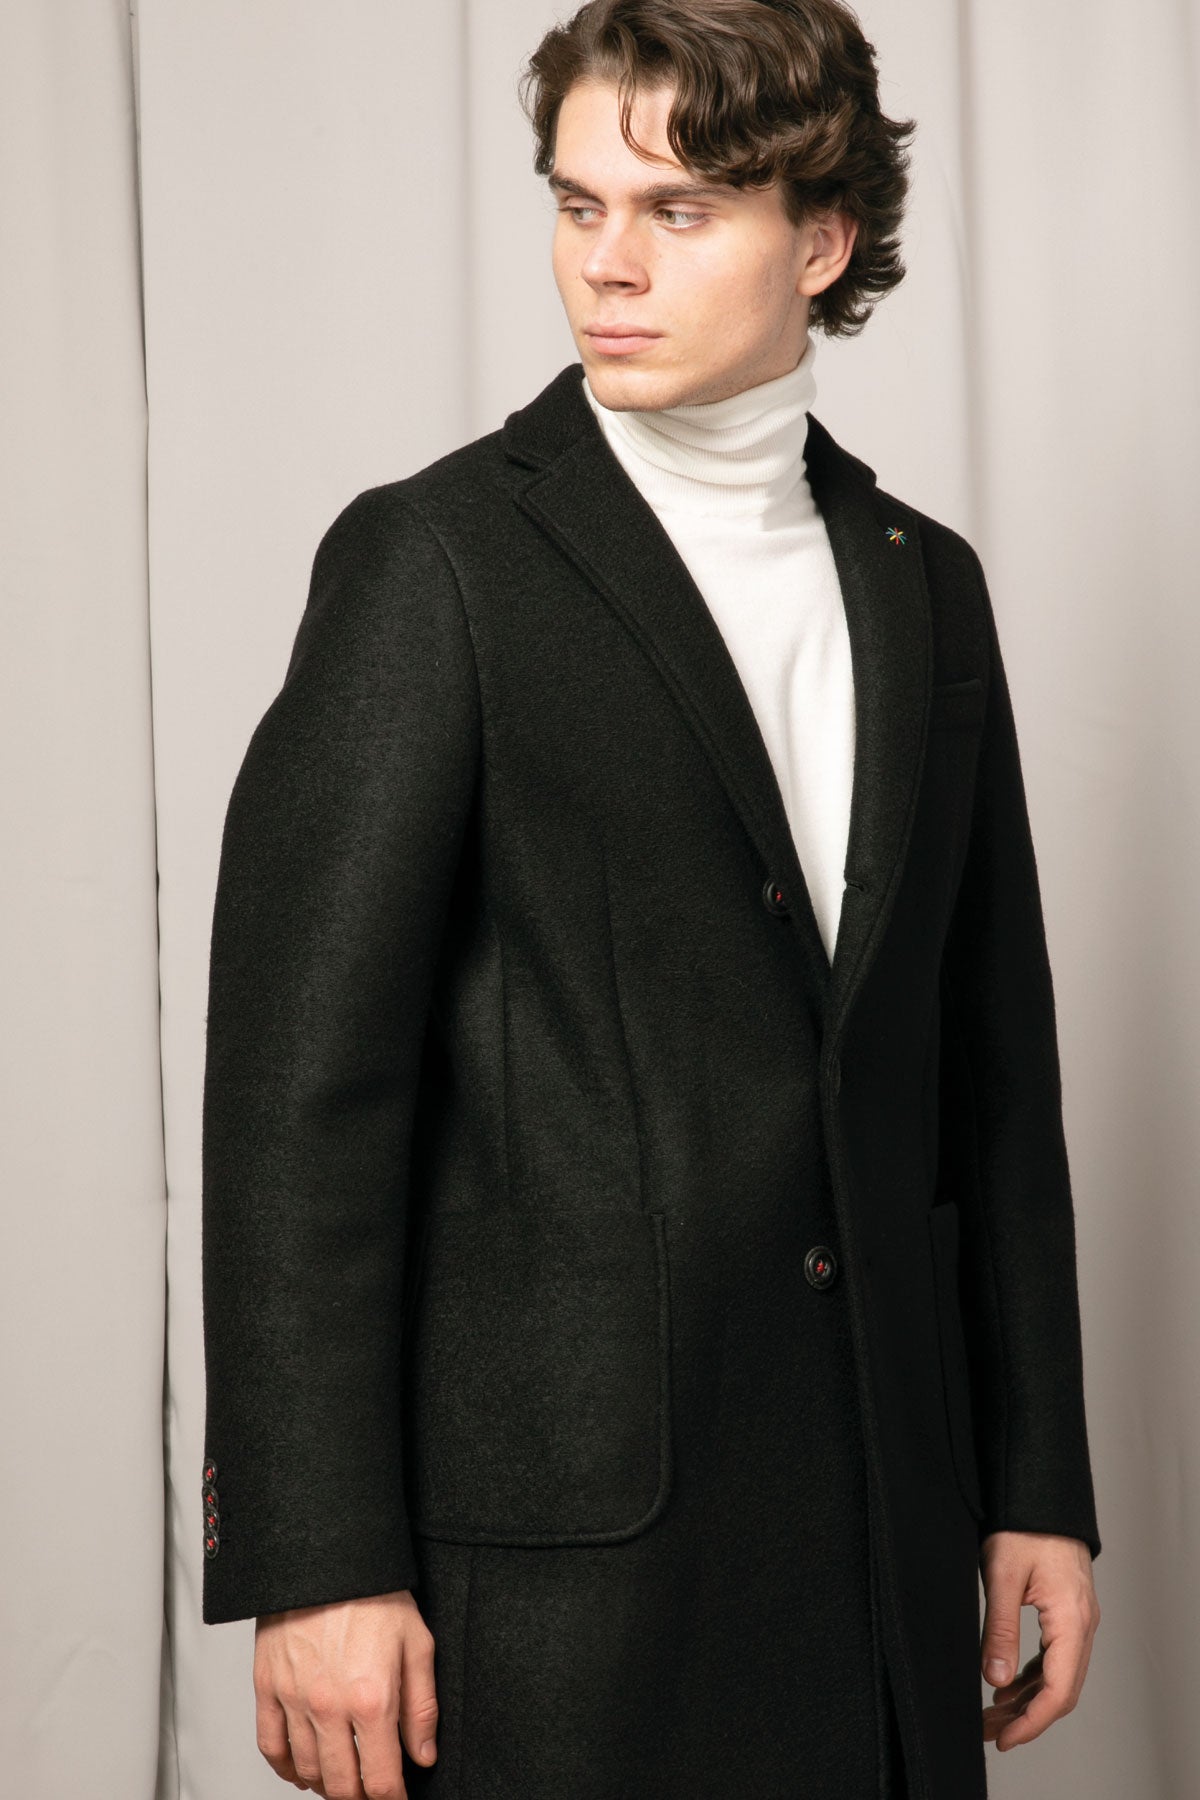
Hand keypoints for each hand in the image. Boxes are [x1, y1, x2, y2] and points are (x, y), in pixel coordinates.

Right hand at [253, 1589, 437, 1797]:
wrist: (328, 1556)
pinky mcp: (267, 1686)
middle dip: (360, 1797)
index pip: (381, 1781)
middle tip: (371, 1788)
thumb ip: (422, 1707)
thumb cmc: (375, 1593)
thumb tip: (423, 1755)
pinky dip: (285, 1768)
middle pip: (341, 1787)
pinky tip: (300, 1769)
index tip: (398, 1798)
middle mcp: (330, 1707)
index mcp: (372, 1699)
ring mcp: (294, 1699)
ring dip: (326, 1784)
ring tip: (342, 1779)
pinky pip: (270, 1746)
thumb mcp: (417, 1644)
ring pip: (307, 1771)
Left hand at [979, 1530, 1099, 1751]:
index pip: (1058, 1691)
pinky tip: (1006, 1684)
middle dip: (1026, 1717)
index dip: (1031, 1723)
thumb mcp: (1001, 1576)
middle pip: (1060, 1690)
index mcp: (1071, 1620)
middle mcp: (1082, 1624)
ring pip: (1058, 1674)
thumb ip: (999, 1630)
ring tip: (991, 1714)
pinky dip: (1032, 1675)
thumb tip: (995, 1679)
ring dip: (1027, 1698)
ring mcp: (1078, 1617)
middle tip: (989, 1732)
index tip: (1004, 1739)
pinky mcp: (1068, 1609)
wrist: (1040, 1491)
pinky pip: (1055, 1656)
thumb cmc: (1022, 1526)